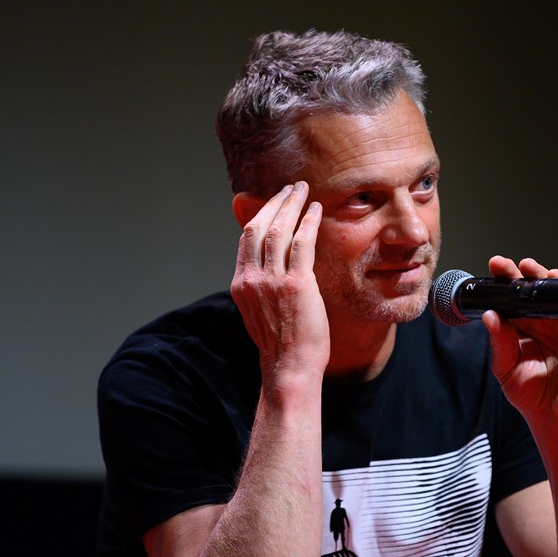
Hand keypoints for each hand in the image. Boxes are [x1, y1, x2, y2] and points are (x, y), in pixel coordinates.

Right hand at [231, 182, 330, 380]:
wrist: (289, 368)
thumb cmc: (281, 343)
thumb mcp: (260, 310)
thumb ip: (261, 285)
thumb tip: (269, 266)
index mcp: (241, 284)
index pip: (246, 239)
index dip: (261, 215)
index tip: (275, 202)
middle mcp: (251, 279)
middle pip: (258, 228)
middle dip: (275, 203)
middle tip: (290, 188)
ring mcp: (271, 281)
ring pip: (278, 230)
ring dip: (291, 206)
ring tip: (303, 190)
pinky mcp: (295, 284)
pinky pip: (301, 243)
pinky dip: (308, 222)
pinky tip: (316, 210)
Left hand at [482, 254, 557, 434]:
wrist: (554, 420)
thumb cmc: (530, 394)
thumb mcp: (506, 369)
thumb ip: (499, 343)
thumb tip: (489, 315)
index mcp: (526, 324)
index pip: (516, 296)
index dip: (508, 279)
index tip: (496, 266)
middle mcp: (549, 322)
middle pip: (541, 291)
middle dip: (531, 274)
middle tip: (521, 266)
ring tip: (547, 276)